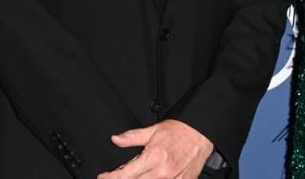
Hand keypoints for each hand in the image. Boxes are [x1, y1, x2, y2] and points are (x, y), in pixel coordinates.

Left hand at [98, 119, 213, 178]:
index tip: (103, 177)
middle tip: (120, 175)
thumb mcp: (153, 130)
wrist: (201, 133)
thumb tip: (116, 139)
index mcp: (152, 158)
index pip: (124, 174)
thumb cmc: (179, 131)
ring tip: (138, 175)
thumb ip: (132, 137)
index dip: (110, 177)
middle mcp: (161, 173)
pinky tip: (154, 177)